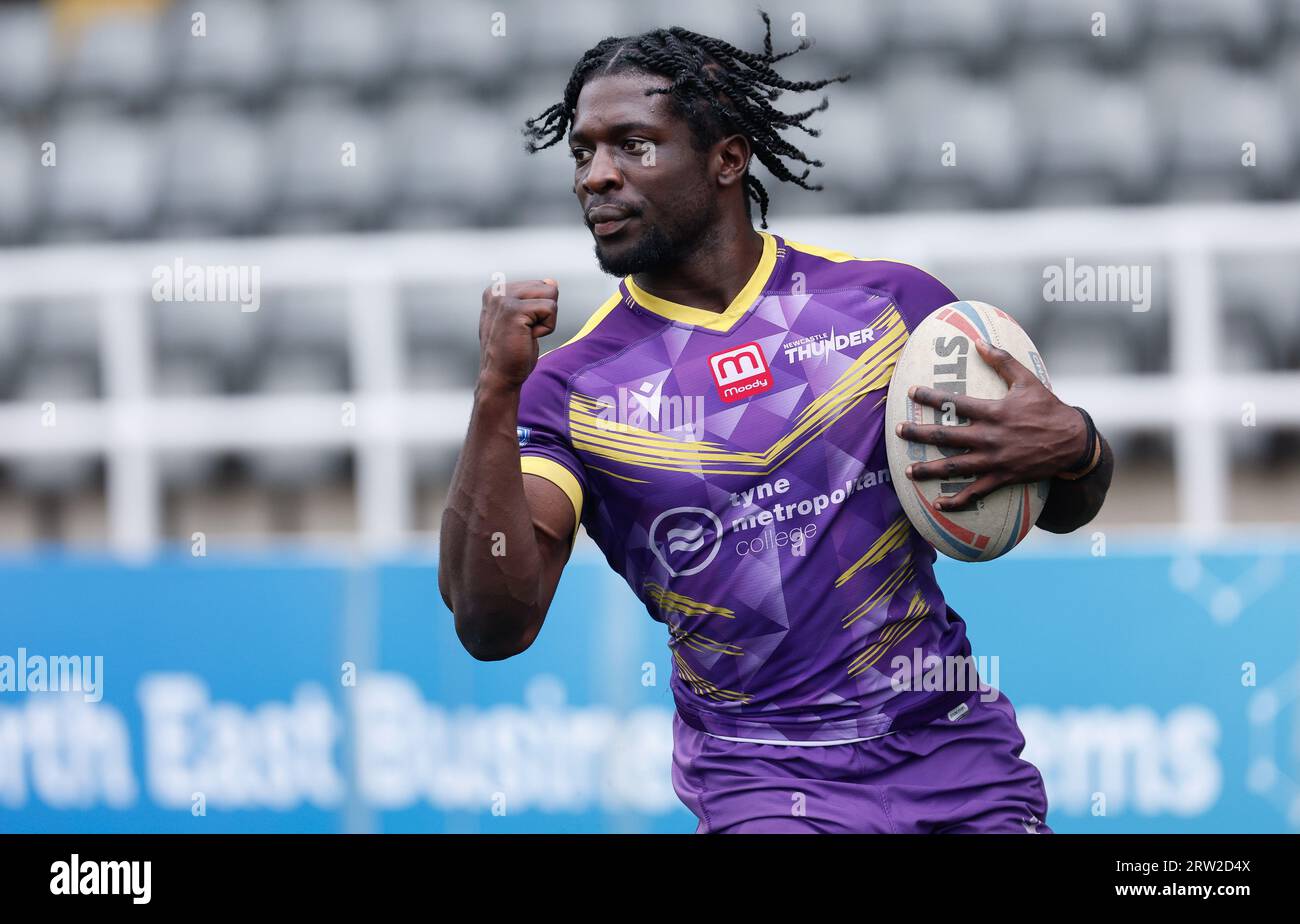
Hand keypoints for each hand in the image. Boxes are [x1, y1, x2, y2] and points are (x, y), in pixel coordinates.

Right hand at [477, 277, 558, 389]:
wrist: (499, 376)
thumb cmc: (512, 352)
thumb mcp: (525, 320)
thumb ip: (534, 299)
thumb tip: (552, 281)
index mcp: (497, 290)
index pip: (539, 285)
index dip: (539, 310)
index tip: (521, 327)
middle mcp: (498, 290)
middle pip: (547, 287)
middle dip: (544, 313)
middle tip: (525, 332)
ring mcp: (504, 299)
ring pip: (551, 295)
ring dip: (546, 320)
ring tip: (526, 334)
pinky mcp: (515, 310)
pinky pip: (551, 309)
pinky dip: (547, 328)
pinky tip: (528, 338)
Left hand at [895, 338, 1087, 510]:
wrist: (1072, 441)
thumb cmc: (1047, 408)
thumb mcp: (1027, 380)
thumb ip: (1002, 361)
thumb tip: (979, 341)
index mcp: (993, 412)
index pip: (954, 403)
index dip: (930, 397)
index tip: (911, 393)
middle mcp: (989, 437)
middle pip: (946, 436)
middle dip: (919, 434)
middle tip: (898, 431)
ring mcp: (995, 460)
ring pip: (955, 467)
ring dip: (929, 469)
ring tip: (908, 471)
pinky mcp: (1002, 478)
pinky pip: (976, 492)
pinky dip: (957, 500)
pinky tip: (938, 504)